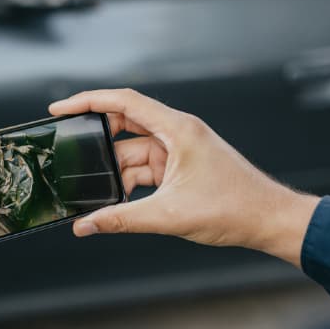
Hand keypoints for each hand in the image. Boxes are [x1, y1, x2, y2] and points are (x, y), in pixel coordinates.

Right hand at [48, 89, 319, 266]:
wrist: (268, 219)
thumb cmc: (234, 207)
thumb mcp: (168, 215)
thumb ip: (121, 219)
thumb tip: (86, 225)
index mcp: (177, 129)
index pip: (124, 102)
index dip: (88, 102)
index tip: (61, 109)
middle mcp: (177, 133)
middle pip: (124, 125)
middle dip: (96, 141)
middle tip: (68, 150)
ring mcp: (179, 150)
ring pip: (133, 152)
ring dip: (114, 171)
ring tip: (92, 190)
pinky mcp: (180, 167)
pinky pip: (145, 168)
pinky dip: (128, 182)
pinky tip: (114, 200)